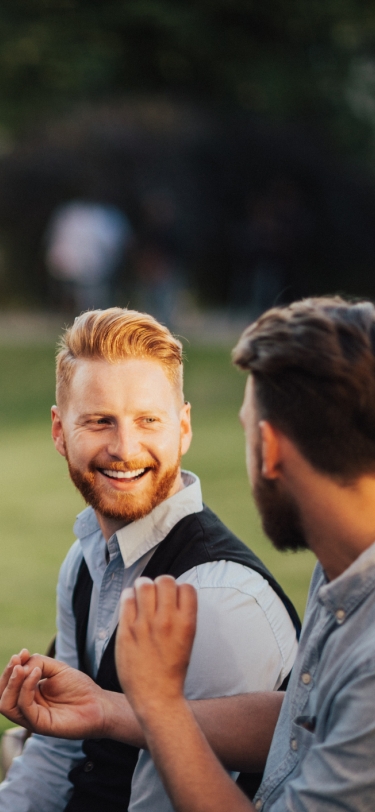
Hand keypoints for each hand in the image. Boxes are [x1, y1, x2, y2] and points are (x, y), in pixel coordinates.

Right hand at [0, 651, 107, 738]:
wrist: (98, 704)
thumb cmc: (79, 687)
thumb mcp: (56, 668)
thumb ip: (37, 663)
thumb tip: (20, 665)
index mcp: (28, 695)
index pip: (7, 685)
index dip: (10, 669)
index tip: (23, 652)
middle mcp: (26, 708)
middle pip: (2, 696)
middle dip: (6, 676)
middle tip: (17, 660)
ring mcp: (31, 718)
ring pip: (6, 705)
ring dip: (11, 683)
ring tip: (22, 667)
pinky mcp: (40, 725)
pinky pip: (24, 708)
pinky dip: (26, 688)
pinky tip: (36, 673)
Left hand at [115, 575, 197, 719]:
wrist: (156, 698)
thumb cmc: (172, 670)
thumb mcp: (187, 640)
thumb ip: (181, 616)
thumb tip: (173, 593)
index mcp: (187, 624)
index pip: (187, 587)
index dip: (180, 589)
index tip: (173, 598)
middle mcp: (167, 621)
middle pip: (165, 580)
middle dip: (160, 584)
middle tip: (155, 595)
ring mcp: (146, 625)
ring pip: (144, 584)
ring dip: (143, 587)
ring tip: (142, 597)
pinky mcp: (126, 630)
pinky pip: (126, 599)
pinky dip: (128, 597)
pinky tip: (130, 606)